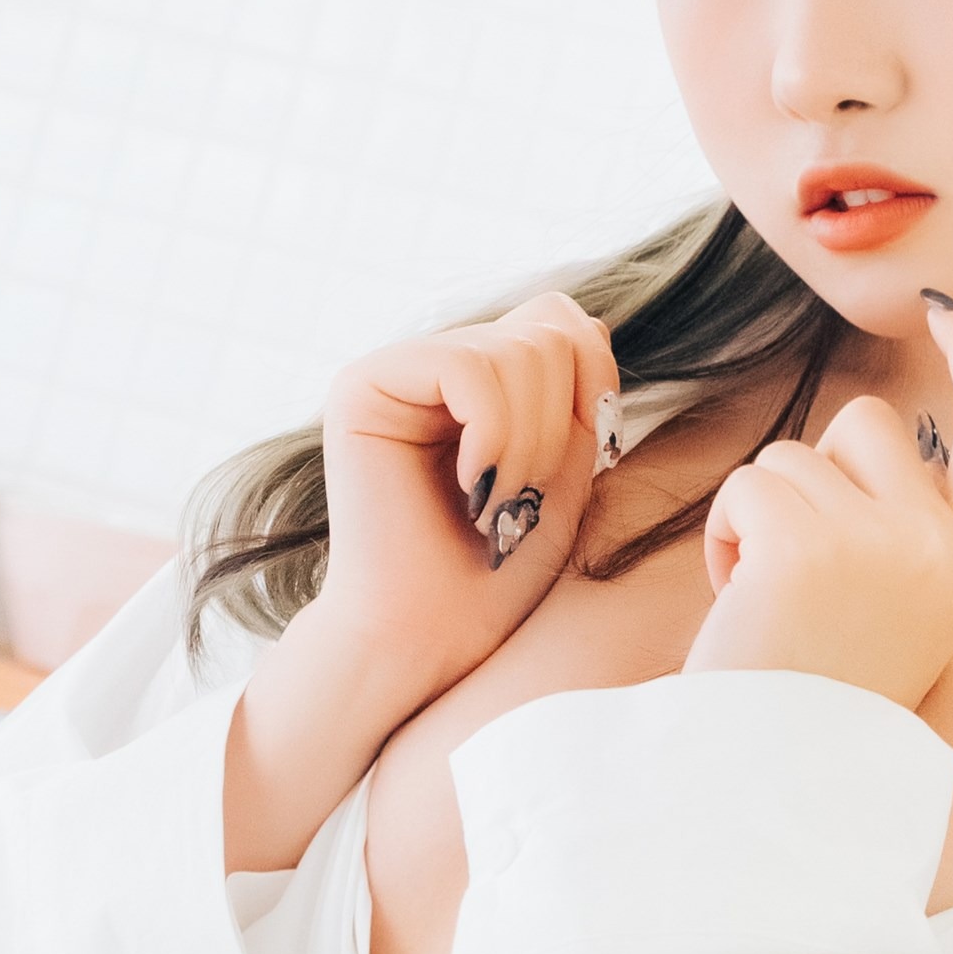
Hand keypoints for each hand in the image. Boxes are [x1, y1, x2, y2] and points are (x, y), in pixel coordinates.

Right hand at [225, 292, 620, 865]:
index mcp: (478, 375)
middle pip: (544, 332)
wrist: (432, 637)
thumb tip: (577, 316)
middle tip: (517, 499)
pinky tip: (470, 488)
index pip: (560, 321)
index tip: (575, 465)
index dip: (591, 384)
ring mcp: (393, 368)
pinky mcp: (361, 386)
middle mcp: (430, 360)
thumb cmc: (500, 568)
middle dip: (557, 426)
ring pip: (511, 351)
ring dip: (526, 443)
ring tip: (493, 503)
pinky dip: (494, 436)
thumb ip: (574, 386)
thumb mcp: (564, 464)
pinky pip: (467, 368)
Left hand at [686, 295, 952, 710]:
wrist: (775, 778)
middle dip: (819, 466)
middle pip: (868, 421)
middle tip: (802, 562)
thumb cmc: (819, 696)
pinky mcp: (808, 545)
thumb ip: (904, 527)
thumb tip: (870, 429)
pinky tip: (739, 598)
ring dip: (764, 511)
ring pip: (796, 452)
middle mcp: (942, 545)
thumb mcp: (900, 608)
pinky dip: (726, 534)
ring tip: (770, 599)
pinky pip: (749, 484)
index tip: (948, 315)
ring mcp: (881, 542)